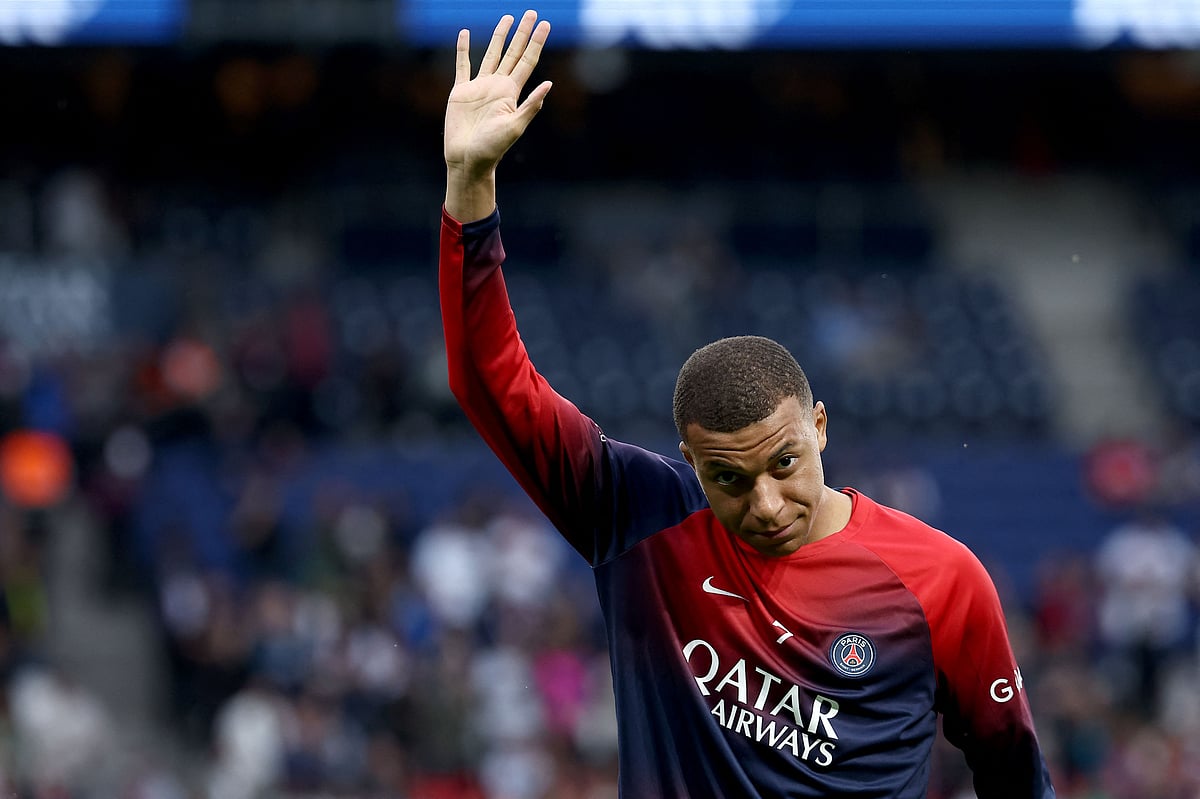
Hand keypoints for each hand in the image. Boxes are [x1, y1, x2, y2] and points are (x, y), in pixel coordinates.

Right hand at [444, 10, 552, 179]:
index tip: (546, 24)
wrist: (467, 160)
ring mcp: (479, 87)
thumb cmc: (492, 149)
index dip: (536, 43)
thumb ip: (530, 106)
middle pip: (513, 53)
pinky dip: (463, 50)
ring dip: (500, 36)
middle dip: (522, 33)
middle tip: (531, 13)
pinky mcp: (461, 92)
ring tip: (507, 18)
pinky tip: (466, 35)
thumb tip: (548, 85)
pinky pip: (462, 66)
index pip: (527, 61)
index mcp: (511, 93)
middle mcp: (497, 86)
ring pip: (491, 54)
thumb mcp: (514, 128)